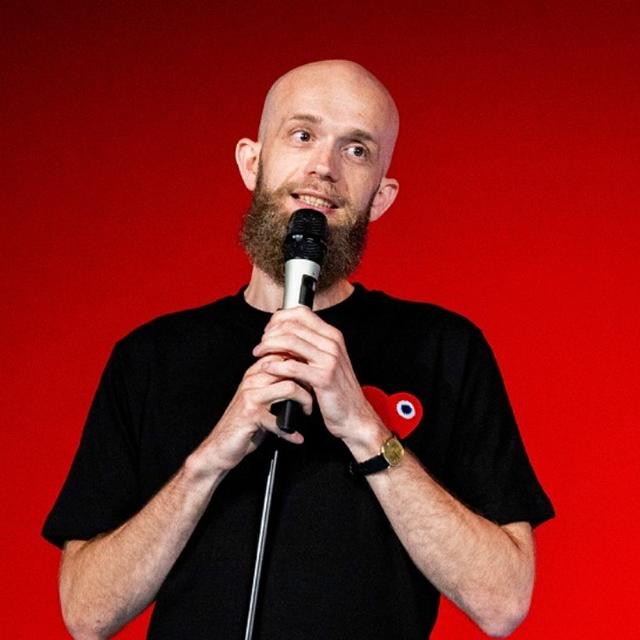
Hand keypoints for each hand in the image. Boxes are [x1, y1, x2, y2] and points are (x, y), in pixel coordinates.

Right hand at [192, 354, 312, 474]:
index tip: (314, 375)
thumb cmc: (244, 422)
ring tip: (307, 411)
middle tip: (316, 393)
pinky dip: (291, 432)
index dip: (302, 363)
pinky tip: (296, 437)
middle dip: (308, 380)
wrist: (221, 444)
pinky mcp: (251, 414)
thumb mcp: (260, 398)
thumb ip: (275, 384)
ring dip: (305, 401)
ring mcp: (251, 396)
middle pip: (289, 367)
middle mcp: (252, 380)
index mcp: (255, 373)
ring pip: (289, 387)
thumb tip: (302, 377)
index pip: (282, 354)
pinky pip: (279, 421)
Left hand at [252, 307, 388, 454]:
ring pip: (290, 342)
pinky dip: (275, 366)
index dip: (280, 318)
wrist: (354, 414)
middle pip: (292, 326)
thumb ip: (309, 345)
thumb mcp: (326, 361)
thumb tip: (283, 334)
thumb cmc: (337, 390)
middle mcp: (332, 344)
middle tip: (261, 345)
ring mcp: (329, 360)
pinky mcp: (323, 378)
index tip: (269, 330)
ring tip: (260, 355)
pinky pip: (292, 366)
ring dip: (269, 346)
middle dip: (270, 334)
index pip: (301, 313)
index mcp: (332, 336)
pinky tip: (267, 368)